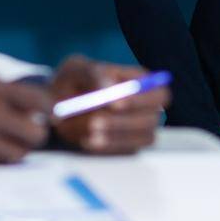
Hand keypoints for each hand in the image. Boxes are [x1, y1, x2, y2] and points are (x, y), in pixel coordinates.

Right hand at [0, 71, 49, 164]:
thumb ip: (7, 89)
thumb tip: (41, 104)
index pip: (40, 102)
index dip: (50, 108)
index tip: (50, 112)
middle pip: (35, 135)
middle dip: (36, 132)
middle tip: (29, 129)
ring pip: (18, 155)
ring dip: (18, 148)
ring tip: (9, 139)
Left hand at [48, 55, 167, 154]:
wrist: (60, 104)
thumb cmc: (73, 81)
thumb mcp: (77, 69)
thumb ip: (93, 74)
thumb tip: (109, 86)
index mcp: (141, 82)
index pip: (158, 93)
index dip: (141, 99)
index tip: (115, 104)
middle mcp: (147, 107)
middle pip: (152, 119)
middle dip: (125, 122)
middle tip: (95, 122)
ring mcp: (140, 129)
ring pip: (140, 137)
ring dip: (114, 136)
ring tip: (87, 130)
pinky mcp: (129, 146)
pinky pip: (126, 151)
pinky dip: (106, 147)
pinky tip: (86, 139)